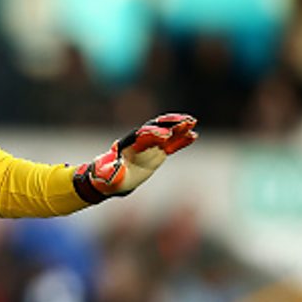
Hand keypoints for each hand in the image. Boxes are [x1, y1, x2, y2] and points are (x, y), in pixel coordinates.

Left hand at [73, 113, 197, 202]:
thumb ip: (111, 172)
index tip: (164, 134)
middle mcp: (141, 141)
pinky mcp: (158, 151)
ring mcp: (151, 145)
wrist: (114, 179)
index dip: (153, 133)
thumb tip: (116, 168)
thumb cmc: (107, 178)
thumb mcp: (106, 176)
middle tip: (183, 121)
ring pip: (166, 133)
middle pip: (156, 128)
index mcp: (128, 145)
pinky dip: (182, 140)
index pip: (142, 136)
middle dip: (168, 124)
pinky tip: (194, 135)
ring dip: (178, 127)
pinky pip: (172, 145)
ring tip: (192, 122)